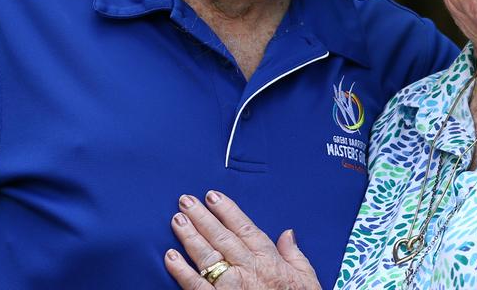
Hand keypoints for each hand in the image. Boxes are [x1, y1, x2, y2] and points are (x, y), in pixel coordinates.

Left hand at [164, 191, 320, 289]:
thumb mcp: (306, 278)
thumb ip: (295, 254)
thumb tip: (288, 232)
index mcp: (268, 259)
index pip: (244, 227)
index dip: (227, 210)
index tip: (212, 196)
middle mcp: (248, 268)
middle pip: (221, 236)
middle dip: (202, 216)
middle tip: (186, 200)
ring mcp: (231, 286)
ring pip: (207, 255)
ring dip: (190, 236)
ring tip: (176, 219)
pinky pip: (195, 285)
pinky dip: (181, 270)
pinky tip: (170, 256)